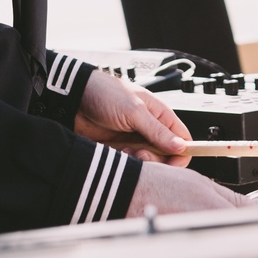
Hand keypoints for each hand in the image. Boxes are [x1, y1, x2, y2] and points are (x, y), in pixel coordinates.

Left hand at [75, 69, 190, 163]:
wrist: (74, 100)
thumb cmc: (105, 93)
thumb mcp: (134, 111)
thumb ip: (157, 130)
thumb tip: (181, 146)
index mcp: (160, 115)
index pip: (182, 139)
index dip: (182, 153)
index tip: (173, 162)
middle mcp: (150, 129)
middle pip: (166, 155)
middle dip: (157, 160)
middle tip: (141, 154)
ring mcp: (135, 140)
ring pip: (149, 162)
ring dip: (140, 162)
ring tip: (126, 152)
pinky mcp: (121, 149)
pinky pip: (132, 164)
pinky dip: (127, 163)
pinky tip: (117, 154)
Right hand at [125, 164, 257, 257]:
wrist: (122, 198)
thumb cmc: (159, 189)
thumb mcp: (205, 185)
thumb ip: (238, 203)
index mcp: (222, 221)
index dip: (254, 240)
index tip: (249, 236)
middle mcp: (210, 248)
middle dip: (238, 257)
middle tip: (222, 241)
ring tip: (197, 249)